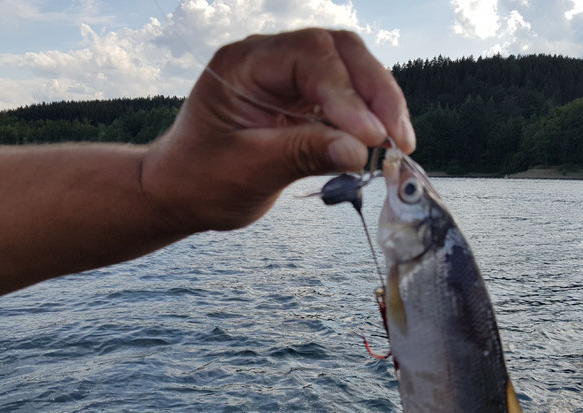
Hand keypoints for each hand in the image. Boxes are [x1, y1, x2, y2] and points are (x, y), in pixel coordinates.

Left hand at [140, 29, 414, 233]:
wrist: (182, 191)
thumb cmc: (202, 179)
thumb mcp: (249, 171)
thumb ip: (302, 154)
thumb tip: (359, 152)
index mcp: (243, 64)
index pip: (308, 58)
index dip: (345, 95)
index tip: (369, 137)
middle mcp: (269, 59)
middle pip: (339, 51)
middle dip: (375, 92)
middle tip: (398, 139)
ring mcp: (289, 76)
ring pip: (351, 68)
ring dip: (380, 103)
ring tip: (399, 144)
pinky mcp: (305, 99)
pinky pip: (348, 96)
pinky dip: (370, 117)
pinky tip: (384, 143)